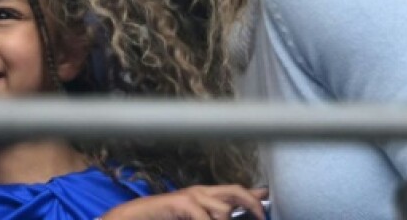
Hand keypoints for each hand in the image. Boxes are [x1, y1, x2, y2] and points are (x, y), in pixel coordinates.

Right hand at [101, 185, 268, 219]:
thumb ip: (216, 213)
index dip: (255, 197)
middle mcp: (201, 191)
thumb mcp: (197, 216)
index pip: (237, 190)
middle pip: (236, 191)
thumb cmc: (169, 218)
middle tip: (261, 216)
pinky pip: (204, 217)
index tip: (268, 204)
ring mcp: (192, 196)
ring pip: (222, 209)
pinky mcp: (182, 203)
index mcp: (206, 194)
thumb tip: (234, 210)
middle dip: (251, 203)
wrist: (139, 215)